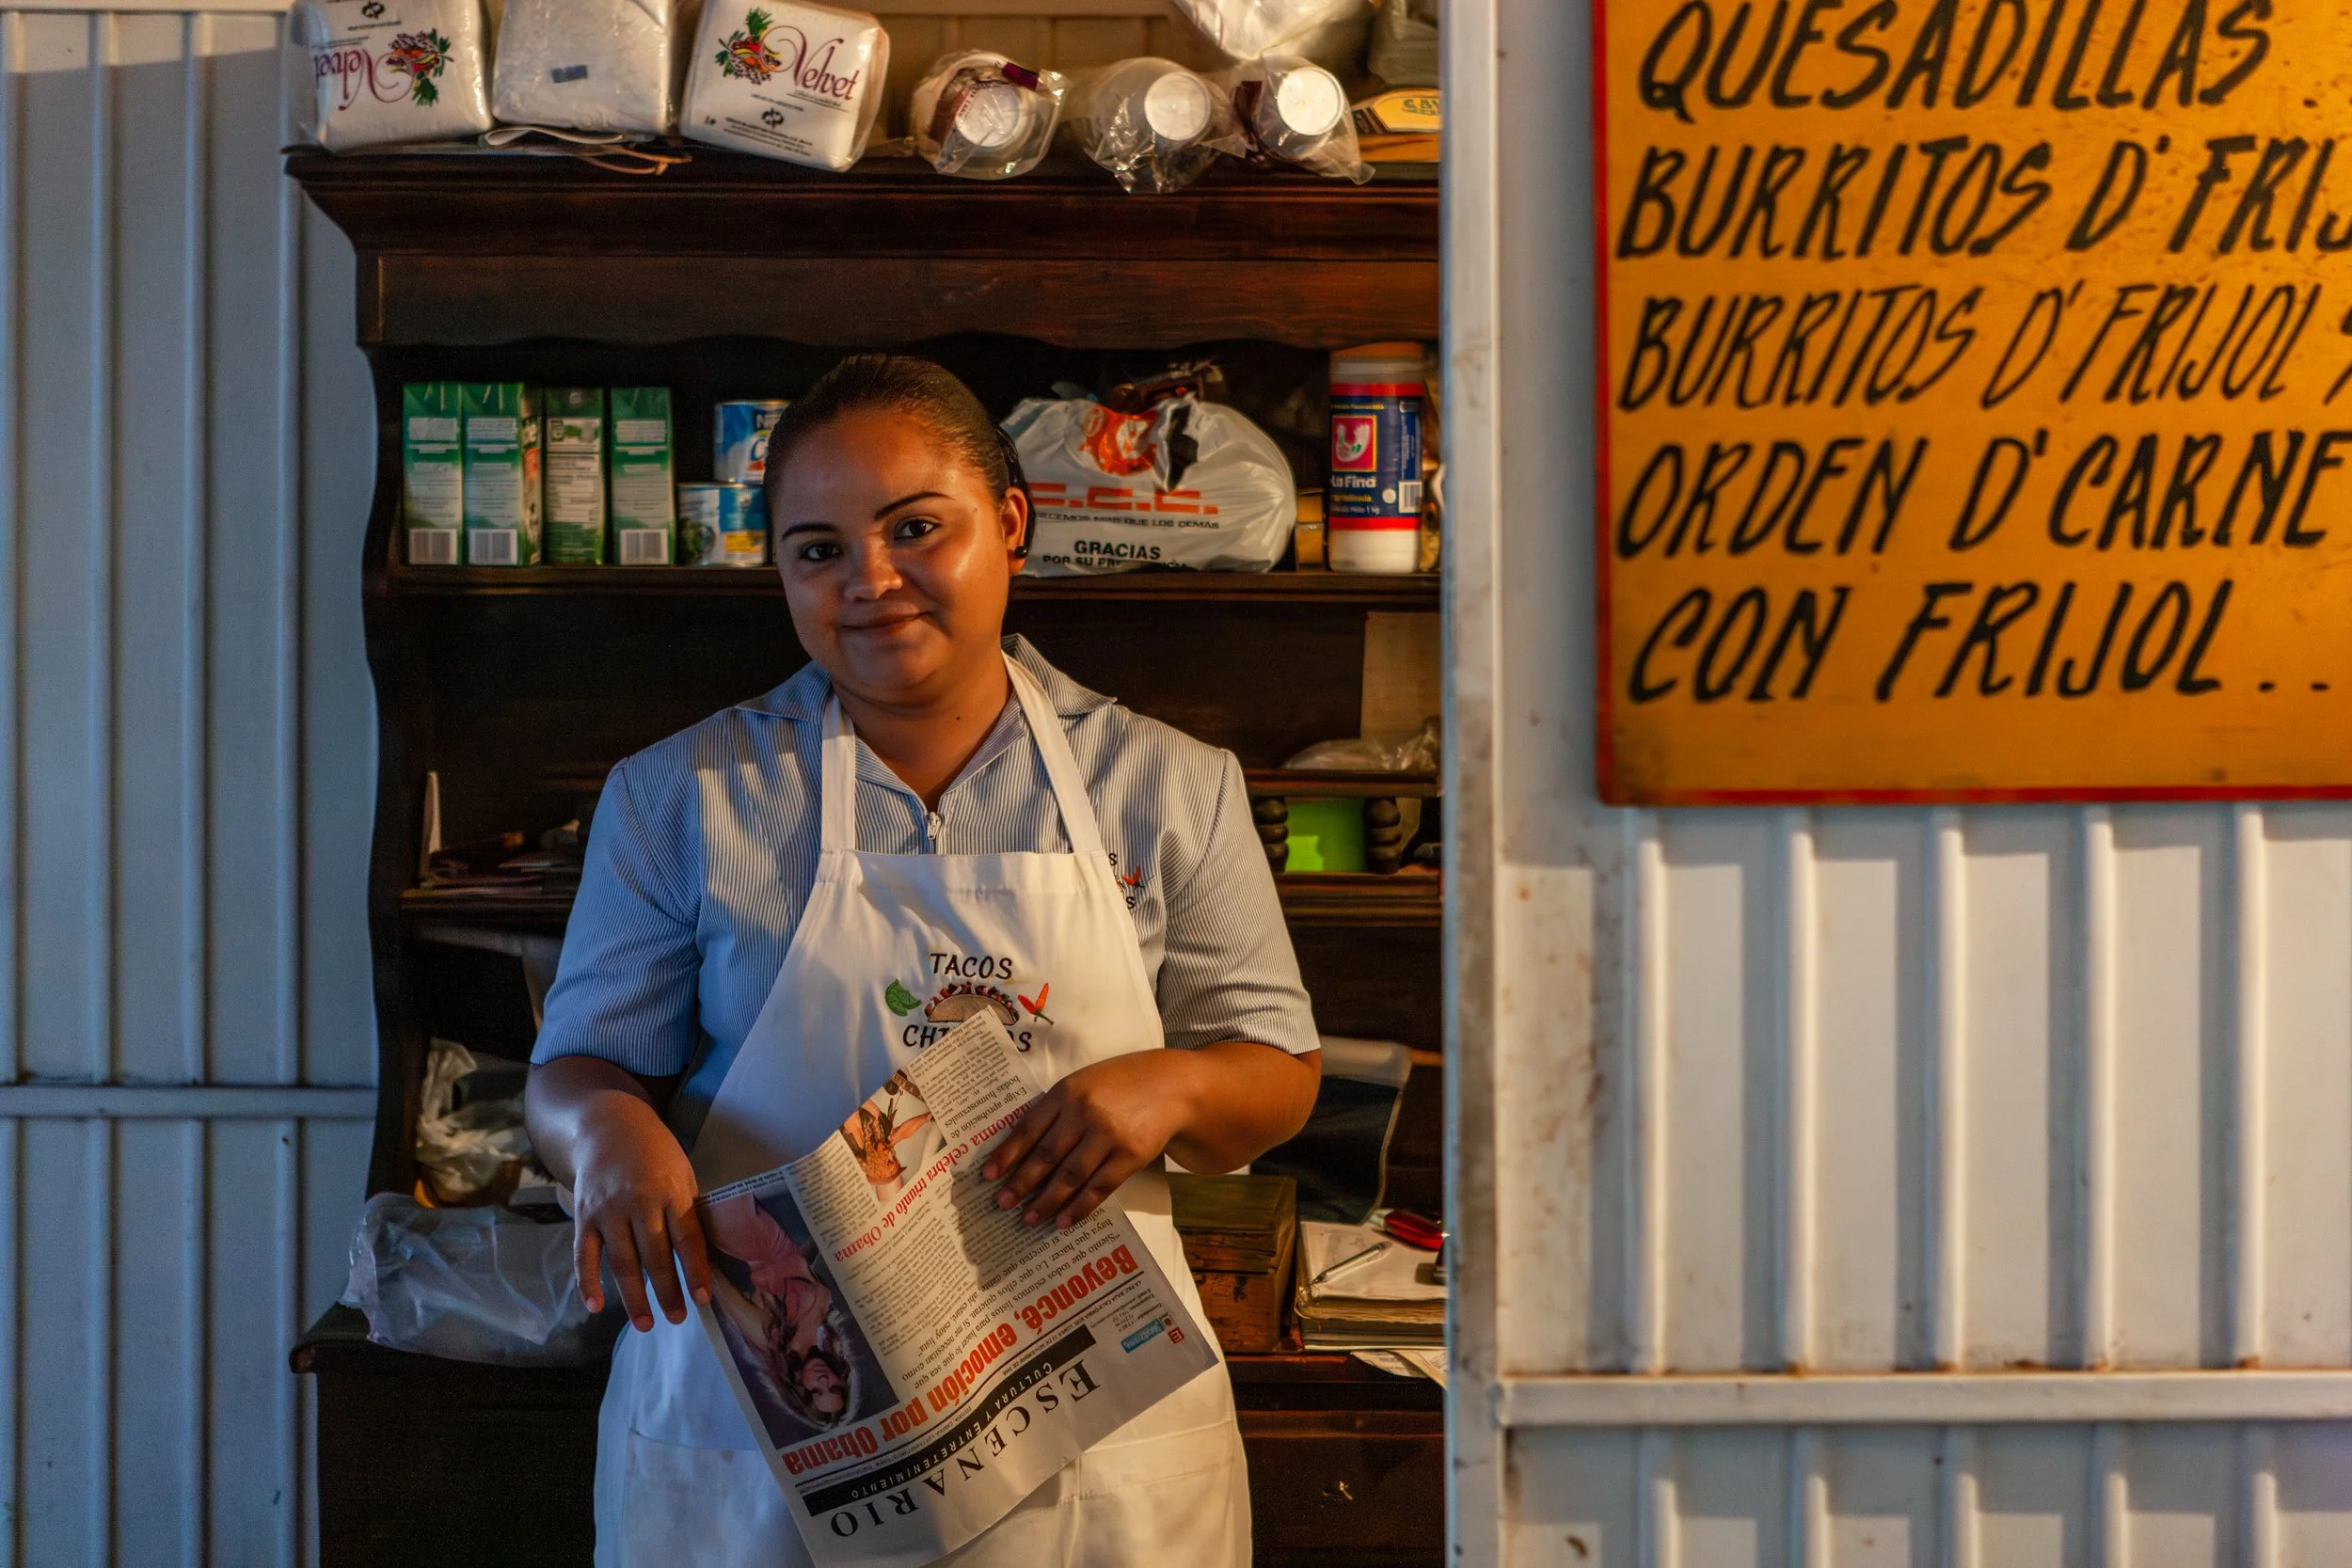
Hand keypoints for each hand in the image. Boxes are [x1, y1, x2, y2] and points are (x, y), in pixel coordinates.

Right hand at [569, 1095, 712, 1331]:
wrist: (607, 1126)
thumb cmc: (655, 1153)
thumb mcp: (682, 1171)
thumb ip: (687, 1210)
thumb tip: (702, 1256)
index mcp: (670, 1191)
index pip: (686, 1238)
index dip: (695, 1271)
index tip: (702, 1299)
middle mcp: (638, 1202)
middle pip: (655, 1256)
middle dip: (667, 1291)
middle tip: (677, 1319)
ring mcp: (608, 1211)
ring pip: (622, 1262)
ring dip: (633, 1297)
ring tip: (645, 1324)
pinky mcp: (584, 1216)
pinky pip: (583, 1255)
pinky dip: (588, 1282)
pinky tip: (596, 1306)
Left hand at [981, 1052, 1202, 1228]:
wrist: (1173, 1086)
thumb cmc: (1121, 1084)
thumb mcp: (1085, 1083)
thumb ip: (1056, 1109)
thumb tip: (1020, 1147)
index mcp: (1067, 1091)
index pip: (1028, 1127)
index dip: (1007, 1154)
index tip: (988, 1177)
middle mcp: (1084, 1112)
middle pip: (1045, 1155)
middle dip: (1021, 1183)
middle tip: (1002, 1204)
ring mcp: (1108, 1135)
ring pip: (1069, 1176)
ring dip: (1046, 1201)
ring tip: (1029, 1218)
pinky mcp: (1130, 1155)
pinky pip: (1099, 1187)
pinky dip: (1079, 1207)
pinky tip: (1064, 1221)